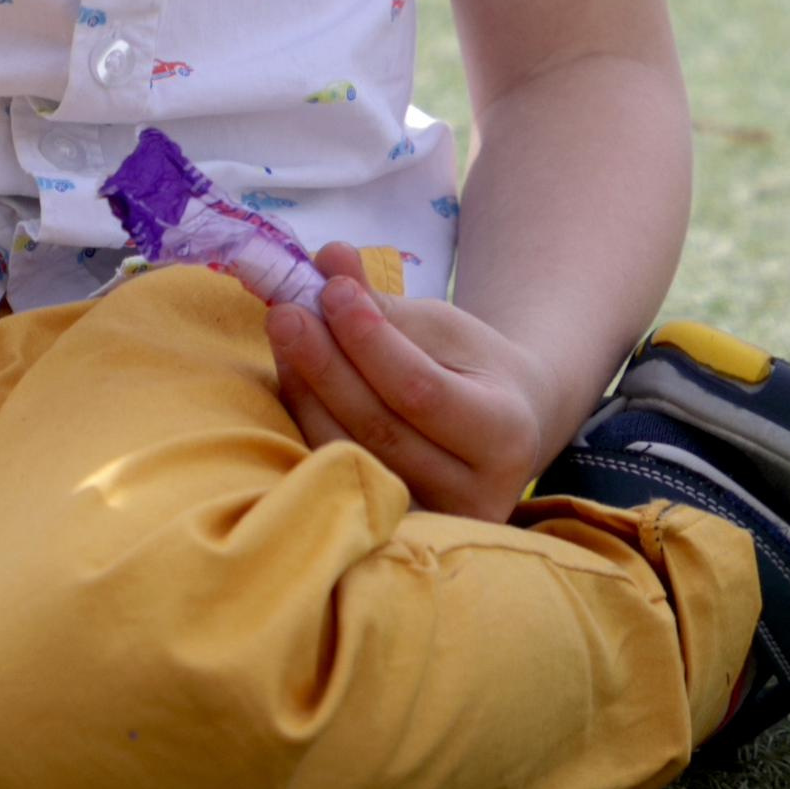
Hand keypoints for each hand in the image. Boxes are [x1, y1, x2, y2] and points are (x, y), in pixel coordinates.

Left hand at [267, 245, 558, 523]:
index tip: (331, 290)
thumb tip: (329, 257)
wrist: (505, 428)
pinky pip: (337, 473)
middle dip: (325, 364)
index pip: (421, 391)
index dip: (370, 341)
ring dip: (306, 390)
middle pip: (379, 428)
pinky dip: (307, 421)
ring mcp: (432, 522)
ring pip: (349, 455)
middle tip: (286, 312)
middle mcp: (475, 493)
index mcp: (505, 435)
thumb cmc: (474, 369)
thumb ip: (385, 302)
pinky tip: (293, 376)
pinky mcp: (395, 532)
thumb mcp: (444, 327)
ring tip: (284, 333)